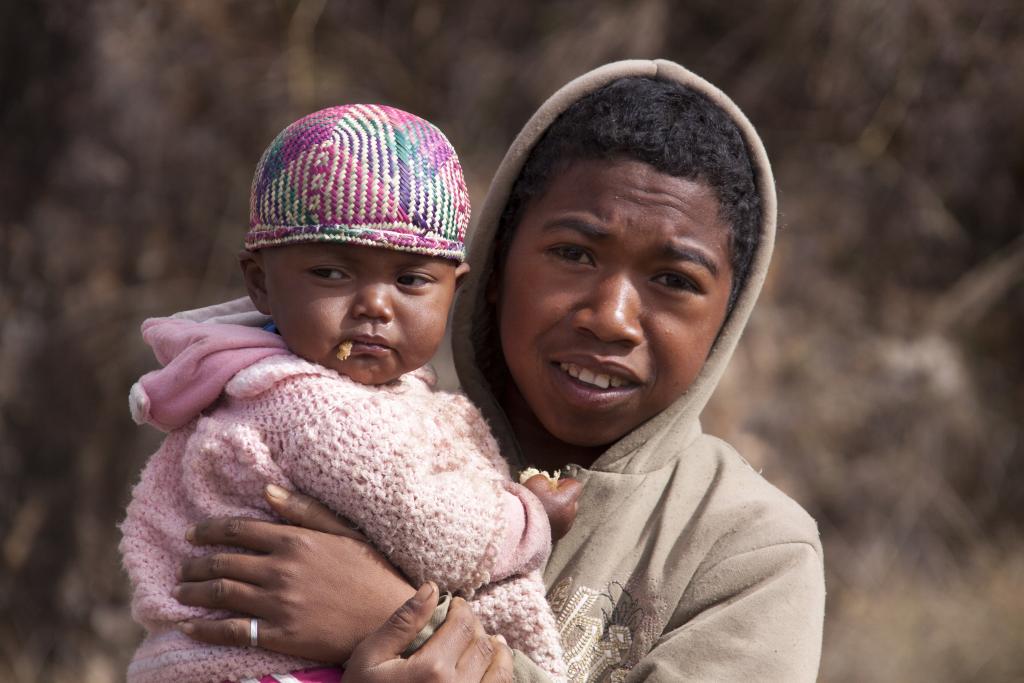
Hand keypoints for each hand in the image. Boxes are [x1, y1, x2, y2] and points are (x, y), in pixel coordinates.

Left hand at [175, 485, 415, 662]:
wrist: (389, 617)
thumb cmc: (371, 571)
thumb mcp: (343, 532)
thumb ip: (304, 510)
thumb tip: (267, 491)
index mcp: (295, 540)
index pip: (238, 530)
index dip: (208, 531)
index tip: (191, 534)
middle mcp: (281, 569)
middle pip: (222, 563)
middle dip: (194, 564)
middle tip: (183, 567)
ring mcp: (279, 604)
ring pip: (220, 595)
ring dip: (193, 593)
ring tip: (180, 593)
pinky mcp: (280, 635)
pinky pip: (232, 631)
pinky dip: (205, 630)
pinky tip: (189, 628)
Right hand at [346, 582, 513, 681]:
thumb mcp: (371, 657)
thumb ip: (403, 622)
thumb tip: (431, 588)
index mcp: (432, 669)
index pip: (463, 625)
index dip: (462, 609)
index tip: (455, 605)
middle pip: (482, 644)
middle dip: (475, 627)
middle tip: (464, 622)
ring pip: (499, 670)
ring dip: (496, 650)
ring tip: (489, 640)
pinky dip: (501, 673)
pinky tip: (495, 665)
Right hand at [522, 474, 582, 539]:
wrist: (518, 529)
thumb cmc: (527, 504)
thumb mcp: (535, 481)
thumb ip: (546, 479)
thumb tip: (547, 483)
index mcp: (567, 501)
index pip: (576, 485)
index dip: (563, 482)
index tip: (551, 485)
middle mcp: (570, 515)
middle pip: (571, 500)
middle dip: (560, 496)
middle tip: (545, 496)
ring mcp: (565, 528)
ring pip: (565, 512)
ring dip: (556, 509)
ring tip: (540, 510)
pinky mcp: (558, 536)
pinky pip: (559, 523)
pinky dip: (551, 520)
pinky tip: (539, 520)